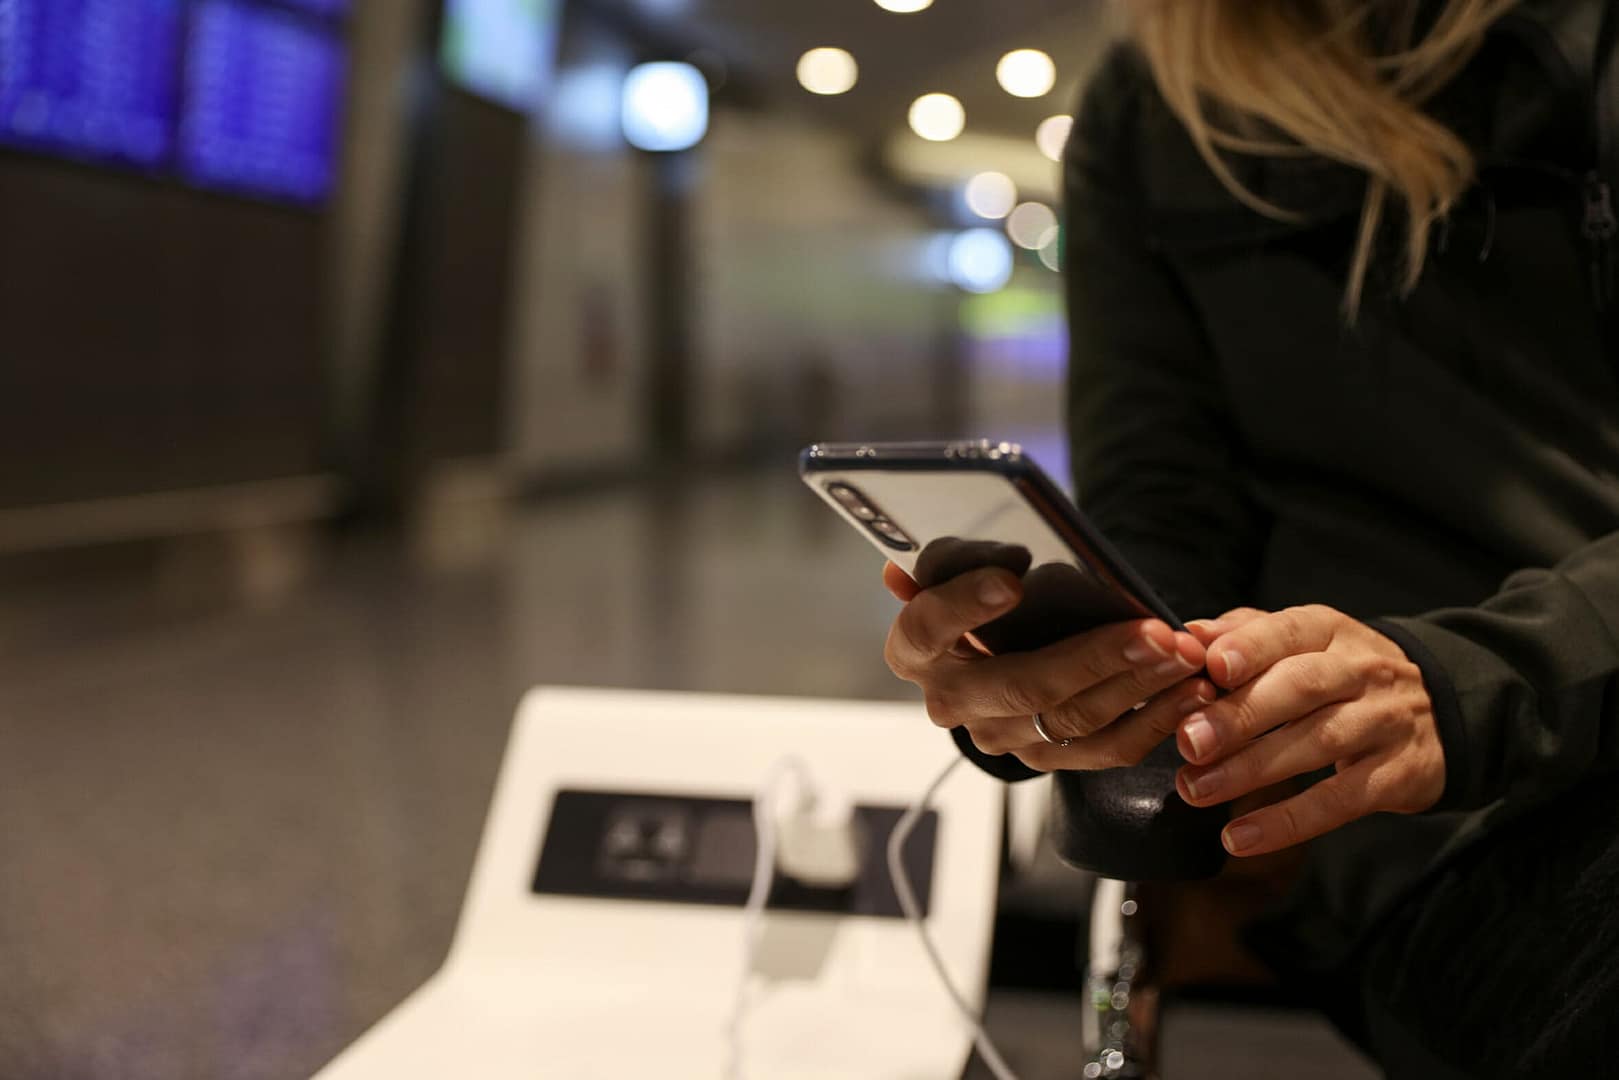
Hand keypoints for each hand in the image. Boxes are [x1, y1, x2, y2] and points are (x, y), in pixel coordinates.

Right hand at [881, 562, 1213, 771]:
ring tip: (1184, 653)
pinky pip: (1105, 750)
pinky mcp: (1045, 758)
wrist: (975, 670)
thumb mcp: (944, 578)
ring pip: (1074, 719)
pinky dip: (1154, 720)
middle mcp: (951, 701)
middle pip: (1024, 683)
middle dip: (1098, 656)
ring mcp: (999, 737)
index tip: (1011, 579)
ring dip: (1139, 686)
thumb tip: (898, 570)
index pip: (929, 626)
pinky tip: (1189, 688)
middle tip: (1154, 632)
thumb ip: (936, 565)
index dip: (966, 605)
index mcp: (914, 648)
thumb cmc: (966, 605)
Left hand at [1175, 606, 1446, 856]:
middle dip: (1241, 714)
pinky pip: (1338, 801)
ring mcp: (1383, 722)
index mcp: (1329, 631)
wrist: (1442, 713)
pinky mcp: (1396, 776)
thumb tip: (1188, 636)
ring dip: (1251, 769)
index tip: (1210, 666)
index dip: (1251, 646)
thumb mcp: (1306, 643)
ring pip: (1318, 742)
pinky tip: (1239, 836)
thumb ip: (1246, 634)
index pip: (1290, 630)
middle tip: (1189, 741)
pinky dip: (1287, 822)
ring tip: (1196, 789)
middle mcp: (1362, 671)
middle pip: (1302, 686)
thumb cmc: (1344, 675)